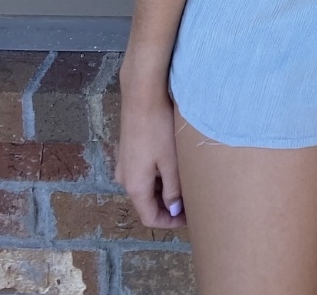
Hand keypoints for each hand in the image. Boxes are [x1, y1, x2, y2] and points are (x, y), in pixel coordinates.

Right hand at [114, 87, 185, 229]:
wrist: (142, 95)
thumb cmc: (158, 129)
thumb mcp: (170, 163)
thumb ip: (172, 190)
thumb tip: (174, 210)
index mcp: (134, 186)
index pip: (149, 218)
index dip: (170, 222)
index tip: (190, 218)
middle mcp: (124, 178)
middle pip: (146, 203)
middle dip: (168, 205)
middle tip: (192, 200)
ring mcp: (124, 163)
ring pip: (145, 187)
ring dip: (163, 189)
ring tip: (186, 182)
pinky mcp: (128, 150)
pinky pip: (142, 172)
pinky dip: (157, 176)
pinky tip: (173, 164)